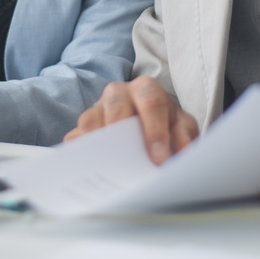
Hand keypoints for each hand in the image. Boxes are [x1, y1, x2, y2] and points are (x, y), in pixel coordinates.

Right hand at [64, 76, 198, 163]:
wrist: (149, 121)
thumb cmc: (165, 122)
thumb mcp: (182, 126)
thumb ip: (185, 136)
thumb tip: (185, 152)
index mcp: (147, 89)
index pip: (151, 103)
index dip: (155, 131)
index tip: (159, 158)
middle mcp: (119, 93)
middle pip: (116, 107)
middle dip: (123, 133)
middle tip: (128, 160)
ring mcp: (98, 108)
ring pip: (90, 119)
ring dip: (96, 143)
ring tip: (105, 166)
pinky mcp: (83, 127)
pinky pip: (75, 136)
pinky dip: (78, 152)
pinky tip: (85, 169)